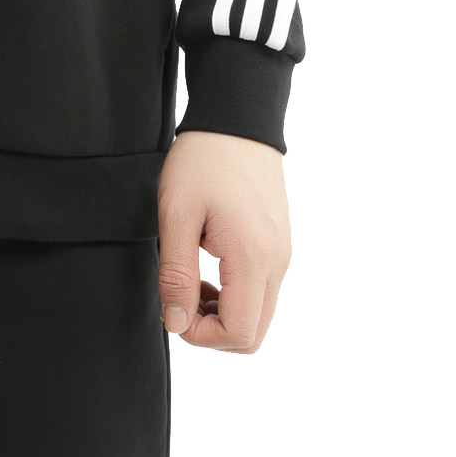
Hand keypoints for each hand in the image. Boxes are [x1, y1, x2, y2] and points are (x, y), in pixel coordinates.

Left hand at [157, 130, 290, 352]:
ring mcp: (283, 254)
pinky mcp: (280, 245)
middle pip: (254, 333)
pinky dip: (236, 294)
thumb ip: (176, 274)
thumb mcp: (176, 215)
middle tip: (180, 297)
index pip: (240, 333)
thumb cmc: (202, 161)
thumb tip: (176, 323)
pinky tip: (208, 266)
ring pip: (260, 314)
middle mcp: (278, 263)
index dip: (201, 336)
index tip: (172, 308)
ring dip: (223, 312)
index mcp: (253, 258)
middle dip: (213, 330)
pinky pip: (263, 290)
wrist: (236, 120)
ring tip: (190, 279)